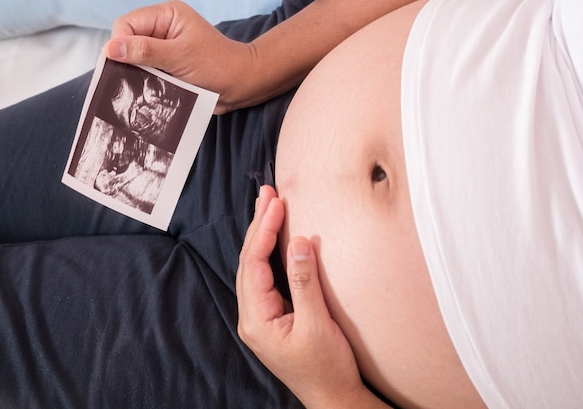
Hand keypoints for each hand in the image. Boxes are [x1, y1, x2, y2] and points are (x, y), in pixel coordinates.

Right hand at [104, 0, 259, 113]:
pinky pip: (148, 73)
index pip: (127, 24)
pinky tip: (151, 92)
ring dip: (138, 75)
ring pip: (136, 60)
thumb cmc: (218, 66)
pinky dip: (147, 83)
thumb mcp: (179, 56)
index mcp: (167, 15)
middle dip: (128, 61)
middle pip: (128, 42)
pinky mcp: (169, 67)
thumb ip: (145, 51)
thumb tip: (110, 48)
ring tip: (145, 88)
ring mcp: (166, 48)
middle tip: (132, 81)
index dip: (120, 44)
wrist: (243, 86)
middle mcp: (164, 29)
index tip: (121, 66)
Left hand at [236, 186, 387, 407]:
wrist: (333, 398)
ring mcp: (262, 317)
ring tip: (269, 207)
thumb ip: (305, 282)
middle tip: (267, 195)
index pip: (253, 264)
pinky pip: (267, 277)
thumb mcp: (318, 324)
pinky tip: (275, 238)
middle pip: (249, 262)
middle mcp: (253, 317)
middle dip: (258, 226)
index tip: (276, 204)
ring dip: (262, 236)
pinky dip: (270, 253)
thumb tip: (298, 242)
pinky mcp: (274, 317)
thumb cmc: (327, 368)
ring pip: (256, 268)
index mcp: (256, 320)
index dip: (263, 231)